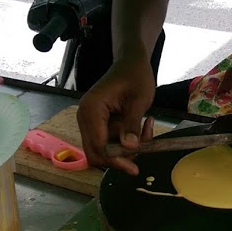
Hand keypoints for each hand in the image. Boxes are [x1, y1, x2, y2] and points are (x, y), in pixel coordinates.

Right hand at [77, 54, 155, 174]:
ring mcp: (89, 121)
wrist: (131, 62)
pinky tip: (141, 127)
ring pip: (104, 149)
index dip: (116, 160)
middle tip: (142, 150)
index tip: (135, 168)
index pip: (98, 146)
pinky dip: (124, 141)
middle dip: (119, 158)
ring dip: (125, 148)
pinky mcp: (97, 123)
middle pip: (96, 153)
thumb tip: (129, 148)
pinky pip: (108, 140)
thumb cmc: (136, 76)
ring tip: (147, 130)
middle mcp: (84, 117)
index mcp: (91, 110)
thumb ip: (132, 125)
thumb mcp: (139, 100)